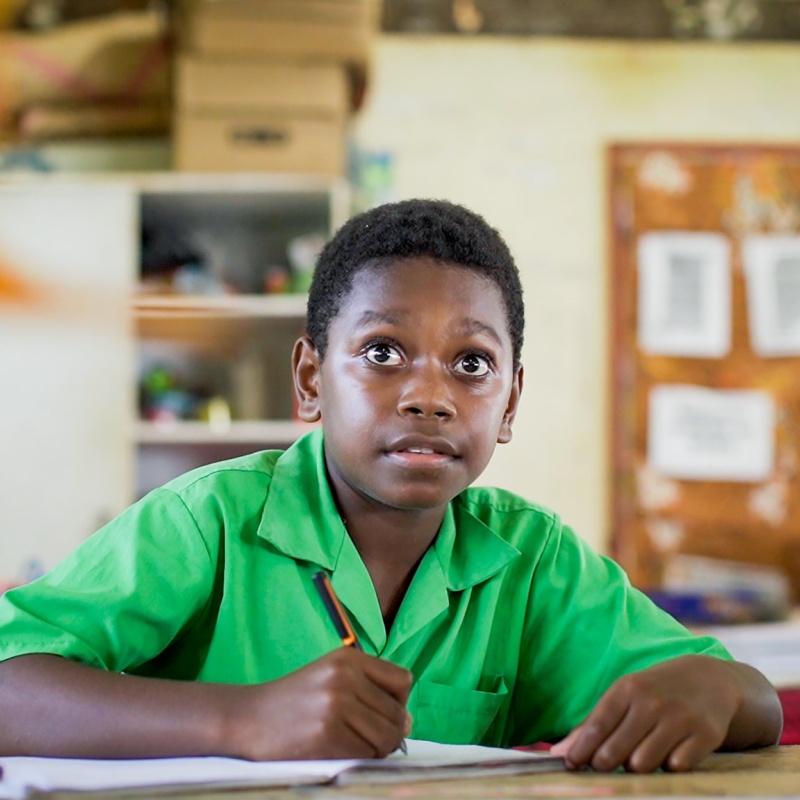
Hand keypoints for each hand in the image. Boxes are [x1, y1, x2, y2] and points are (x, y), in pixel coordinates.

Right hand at [222, 648, 412, 760]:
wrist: (249, 718)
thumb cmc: (295, 701)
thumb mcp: (332, 679)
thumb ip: (370, 692)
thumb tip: (408, 723)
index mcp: (349, 658)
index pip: (403, 680)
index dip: (399, 703)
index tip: (380, 713)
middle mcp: (345, 676)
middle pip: (397, 713)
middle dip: (389, 733)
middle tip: (364, 738)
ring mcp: (335, 704)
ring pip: (386, 737)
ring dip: (376, 750)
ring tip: (352, 745)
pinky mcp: (326, 734)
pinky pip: (364, 755)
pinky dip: (358, 760)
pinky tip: (337, 752)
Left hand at [550, 655, 772, 772]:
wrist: (710, 679)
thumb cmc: (656, 691)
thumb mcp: (624, 696)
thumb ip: (593, 725)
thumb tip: (559, 754)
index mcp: (627, 689)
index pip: (596, 727)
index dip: (580, 751)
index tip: (571, 765)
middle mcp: (651, 702)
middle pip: (616, 752)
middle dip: (605, 765)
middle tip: (604, 766)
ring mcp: (680, 718)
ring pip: (644, 764)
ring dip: (637, 769)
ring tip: (639, 756)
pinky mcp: (706, 735)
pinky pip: (677, 768)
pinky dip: (669, 768)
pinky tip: (670, 755)